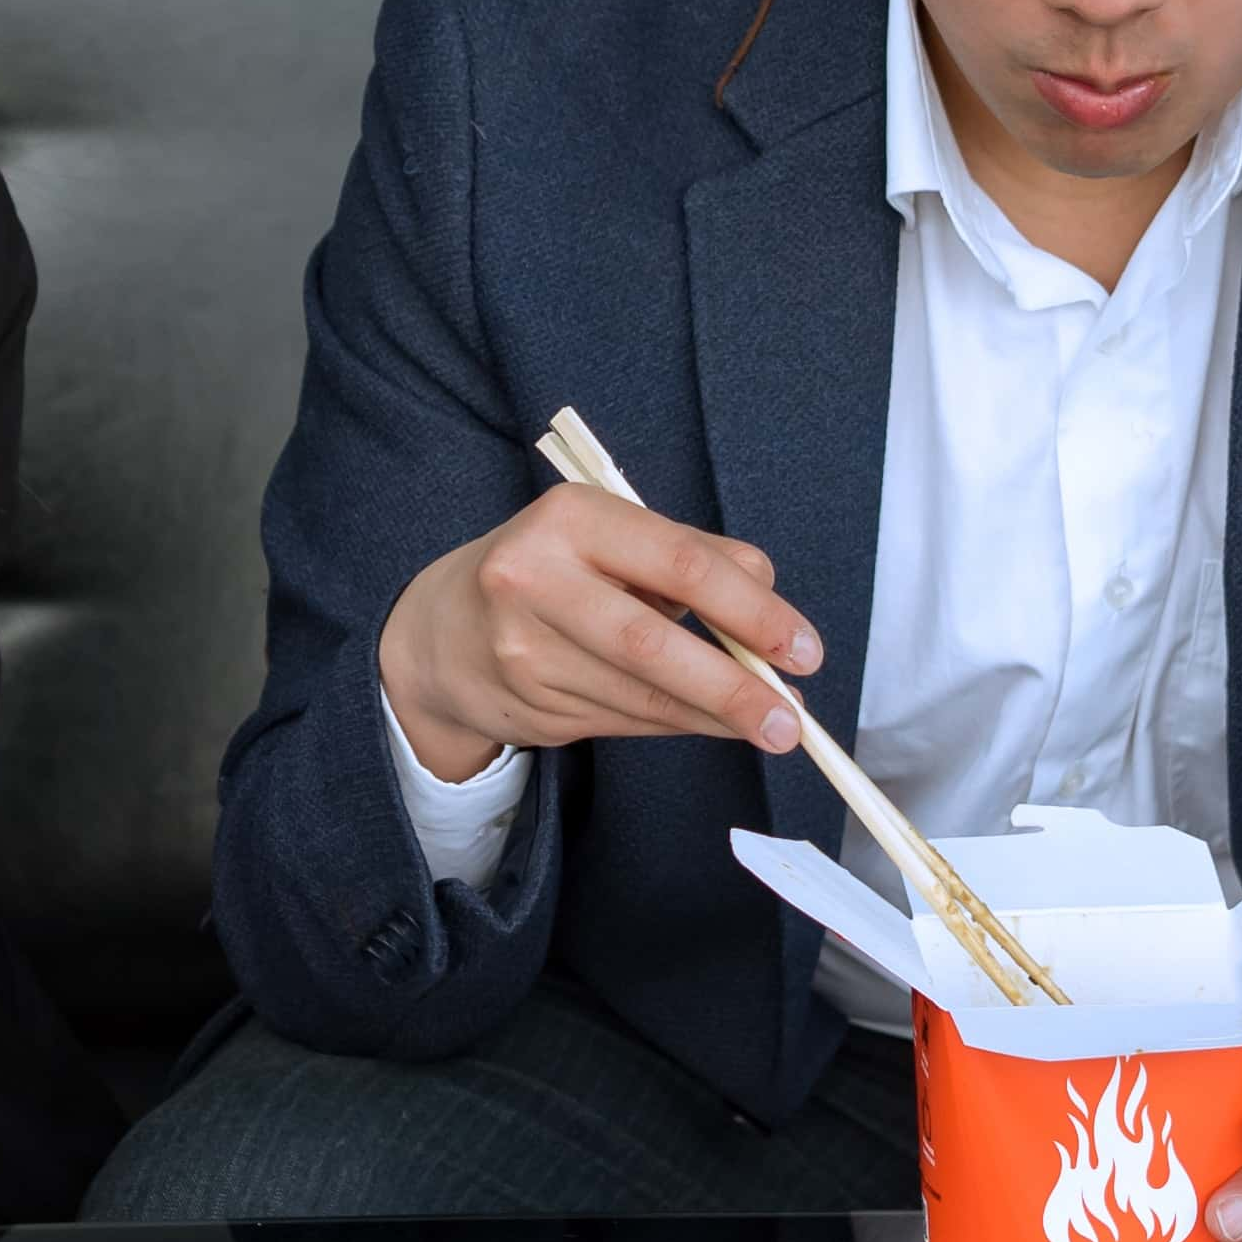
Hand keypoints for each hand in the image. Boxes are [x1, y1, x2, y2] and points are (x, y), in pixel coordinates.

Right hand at [375, 484, 821, 783]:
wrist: (439, 633)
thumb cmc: (552, 571)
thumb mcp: (612, 538)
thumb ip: (693, 557)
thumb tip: (770, 599)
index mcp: (571, 517)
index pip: (679, 563)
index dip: (751, 610)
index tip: (803, 648)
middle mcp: (535, 578)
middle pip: (651, 643)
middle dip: (732, 687)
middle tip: (792, 720)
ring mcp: (522, 647)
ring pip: (640, 695)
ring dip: (713, 715)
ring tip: (765, 724)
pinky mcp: (525, 701)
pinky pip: (622, 721)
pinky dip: (674, 725)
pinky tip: (705, 722)